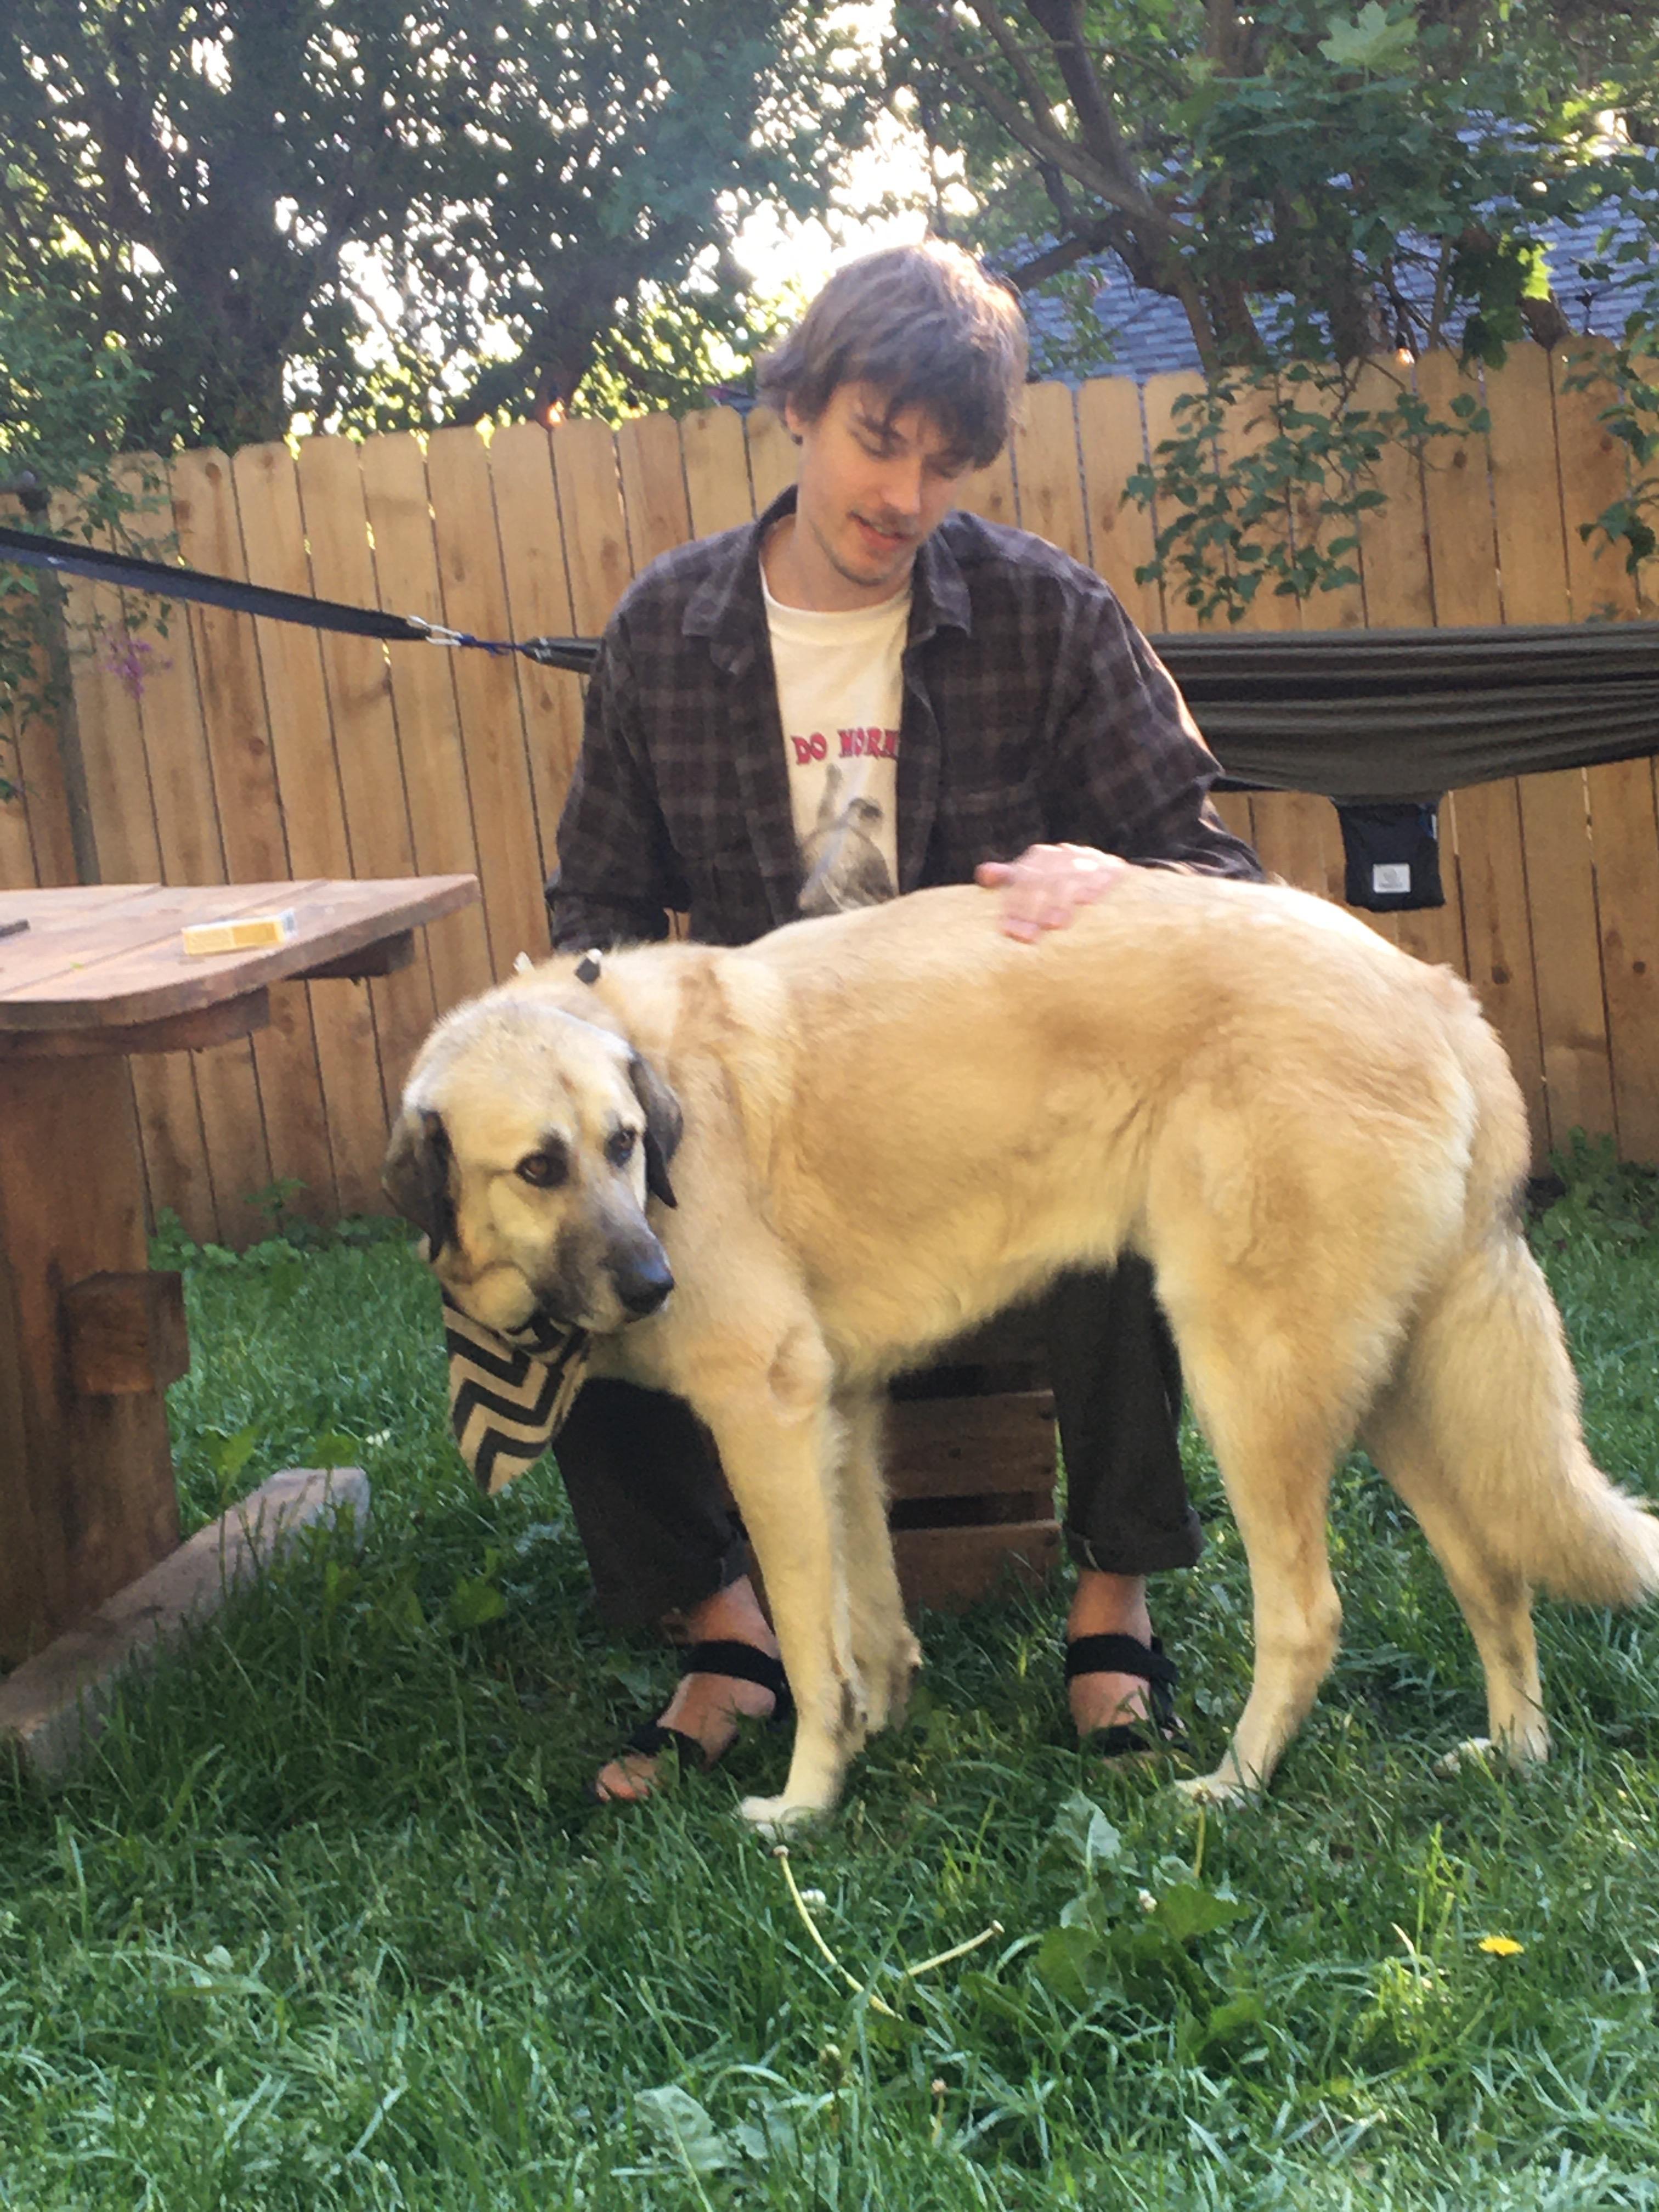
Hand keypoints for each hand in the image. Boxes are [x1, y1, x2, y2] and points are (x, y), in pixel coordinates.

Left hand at [975, 842, 1129, 942]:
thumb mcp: (1031, 880)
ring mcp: (1088, 860)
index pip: (1022, 878)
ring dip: (1061, 901)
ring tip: (1054, 925)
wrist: (1105, 871)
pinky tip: (1089, 901)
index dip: (1014, 904)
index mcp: (1040, 857)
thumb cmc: (1057, 885)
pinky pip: (1103, 874)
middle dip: (1033, 910)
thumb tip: (983, 874)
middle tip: (1026, 937)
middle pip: (1043, 880)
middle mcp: (1063, 855)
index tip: (1008, 930)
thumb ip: (1008, 878)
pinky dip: (1096, 885)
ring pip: (1070, 878)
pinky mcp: (1113, 868)